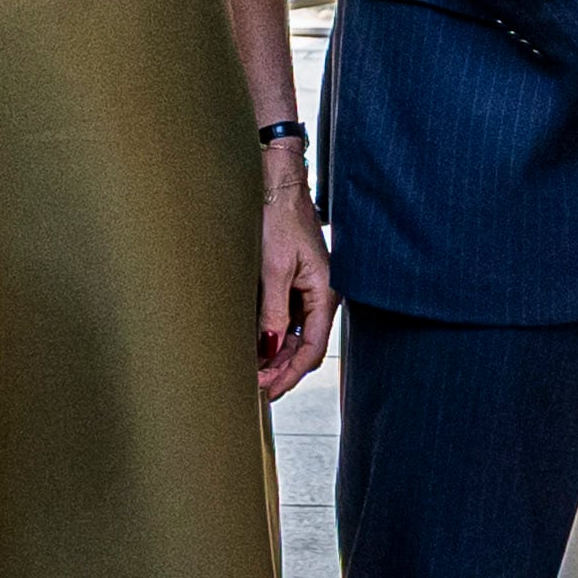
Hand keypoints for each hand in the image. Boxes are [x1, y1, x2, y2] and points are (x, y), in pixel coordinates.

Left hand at [258, 161, 334, 397]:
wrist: (277, 187)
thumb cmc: (279, 219)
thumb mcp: (274, 268)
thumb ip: (274, 310)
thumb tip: (270, 346)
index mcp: (324, 294)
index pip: (313, 349)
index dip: (290, 374)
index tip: (268, 390)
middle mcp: (321, 297)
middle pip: (306, 348)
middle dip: (282, 371)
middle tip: (255, 388)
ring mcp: (309, 292)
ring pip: (296, 337)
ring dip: (276, 357)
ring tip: (253, 374)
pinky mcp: (295, 285)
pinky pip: (289, 321)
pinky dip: (274, 338)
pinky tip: (257, 348)